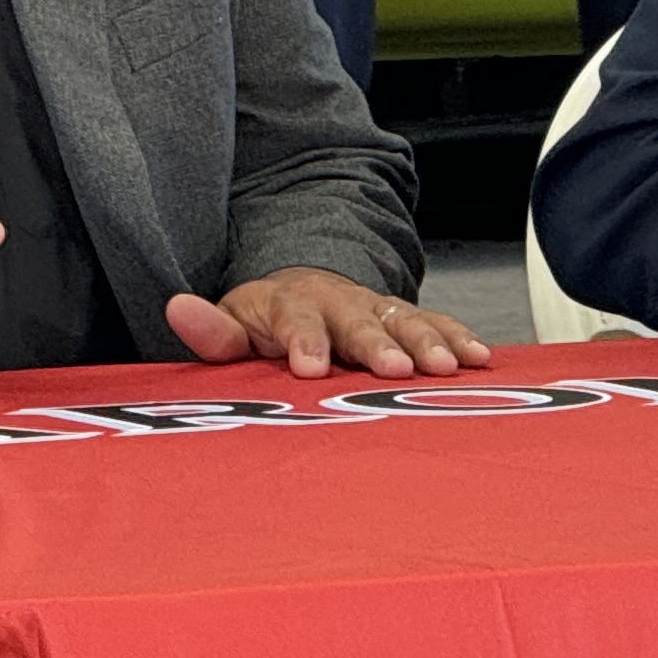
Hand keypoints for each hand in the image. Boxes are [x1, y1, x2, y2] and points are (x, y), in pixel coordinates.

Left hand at [165, 271, 491, 379]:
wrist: (307, 288)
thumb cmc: (268, 322)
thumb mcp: (233, 326)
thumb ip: (211, 330)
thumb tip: (176, 307)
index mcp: (291, 305)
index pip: (296, 321)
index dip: (305, 343)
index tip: (311, 368)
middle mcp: (340, 302)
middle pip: (360, 321)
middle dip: (379, 344)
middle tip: (395, 369)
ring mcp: (378, 309)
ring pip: (406, 320)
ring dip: (430, 342)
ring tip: (448, 368)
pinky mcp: (407, 319)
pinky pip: (438, 324)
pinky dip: (460, 338)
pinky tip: (480, 358)